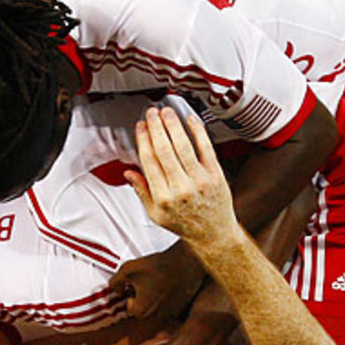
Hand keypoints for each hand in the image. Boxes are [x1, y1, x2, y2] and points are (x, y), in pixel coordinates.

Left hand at [109, 245, 205, 319]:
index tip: (139, 283)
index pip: (131, 306)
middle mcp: (156, 317)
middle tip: (150, 281)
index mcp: (141, 311)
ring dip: (158, 298)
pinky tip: (172, 285)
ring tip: (162, 282)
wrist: (185, 262)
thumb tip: (117, 290)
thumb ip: (115, 282)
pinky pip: (172, 306)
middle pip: (145, 309)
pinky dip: (171, 298)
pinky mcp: (184, 309)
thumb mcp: (127, 269)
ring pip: (159, 308)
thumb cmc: (155, 266)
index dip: (132, 293)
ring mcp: (171, 314)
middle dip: (145, 297)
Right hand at [125, 107, 237, 248]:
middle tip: (151, 113)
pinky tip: (191, 120)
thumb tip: (128, 173)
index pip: (149, 161)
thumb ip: (142, 192)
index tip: (140, 126)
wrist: (214, 233)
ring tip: (167, 112)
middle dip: (156, 127)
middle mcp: (181, 188)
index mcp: (163, 197)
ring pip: (184, 146)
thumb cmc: (185, 223)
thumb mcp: (156, 214)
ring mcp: (200, 180)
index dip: (143, 140)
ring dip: (173, 125)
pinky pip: (206, 148)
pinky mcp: (216, 175)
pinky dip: (198, 132)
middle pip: (165, 150)